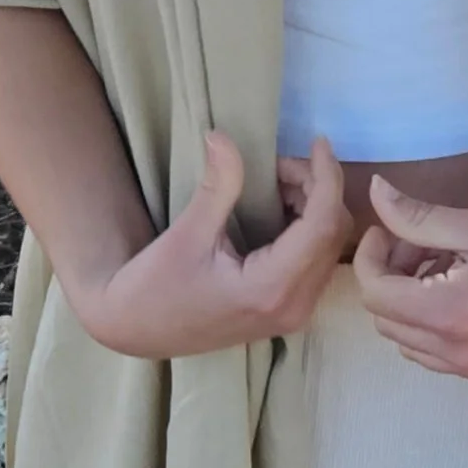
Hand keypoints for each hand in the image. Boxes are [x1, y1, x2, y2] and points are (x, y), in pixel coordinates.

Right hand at [75, 132, 347, 359]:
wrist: (136, 331)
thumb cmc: (155, 287)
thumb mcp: (187, 233)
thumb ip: (218, 184)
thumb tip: (222, 136)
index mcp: (271, 288)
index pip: (322, 224)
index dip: (326, 177)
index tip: (318, 141)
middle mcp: (294, 306)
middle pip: (332, 233)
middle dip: (317, 188)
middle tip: (278, 165)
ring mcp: (294, 312)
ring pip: (329, 246)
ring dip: (314, 205)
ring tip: (276, 182)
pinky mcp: (288, 310)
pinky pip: (316, 259)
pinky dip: (308, 226)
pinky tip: (279, 207)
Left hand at [352, 174, 467, 382]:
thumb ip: (420, 217)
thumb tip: (375, 195)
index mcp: (450, 314)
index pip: (375, 294)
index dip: (371, 255)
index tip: (389, 227)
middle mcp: (462, 355)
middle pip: (388, 322)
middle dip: (391, 278)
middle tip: (419, 241)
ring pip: (415, 345)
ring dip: (414, 305)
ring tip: (446, 265)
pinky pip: (448, 359)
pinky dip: (442, 327)